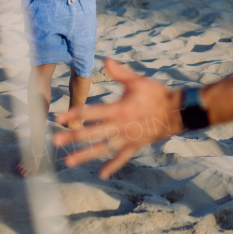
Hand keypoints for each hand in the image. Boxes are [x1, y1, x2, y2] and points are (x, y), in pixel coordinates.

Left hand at [53, 59, 179, 177]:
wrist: (177, 112)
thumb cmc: (157, 94)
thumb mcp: (138, 81)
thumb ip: (120, 73)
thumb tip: (105, 59)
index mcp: (119, 109)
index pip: (91, 112)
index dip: (73, 114)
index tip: (58, 117)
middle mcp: (121, 127)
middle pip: (92, 133)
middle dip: (72, 137)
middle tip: (55, 141)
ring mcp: (127, 139)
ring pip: (102, 148)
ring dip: (85, 155)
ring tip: (68, 161)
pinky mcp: (135, 146)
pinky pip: (122, 158)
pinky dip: (112, 166)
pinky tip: (102, 174)